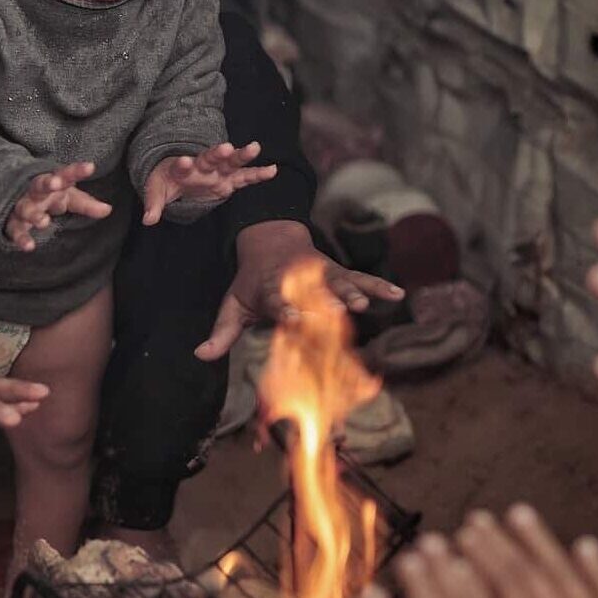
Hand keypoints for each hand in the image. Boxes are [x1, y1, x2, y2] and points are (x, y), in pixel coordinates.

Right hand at [5, 162, 112, 251]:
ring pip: (25, 208)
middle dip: (47, 183)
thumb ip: (87, 204)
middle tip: (56, 183)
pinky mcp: (13, 222)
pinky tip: (28, 246)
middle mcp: (36, 192)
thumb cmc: (50, 197)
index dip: (77, 171)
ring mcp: (22, 206)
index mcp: (53, 182)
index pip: (66, 174)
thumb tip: (108, 210)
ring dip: (33, 214)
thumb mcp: (70, 198)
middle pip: (40, 184)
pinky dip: (21, 238)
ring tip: (43, 222)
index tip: (90, 167)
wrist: (12, 197)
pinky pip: (15, 230)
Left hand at [142, 142, 277, 225]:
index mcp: (182, 168)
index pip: (181, 165)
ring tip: (255, 147)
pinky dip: (258, 174)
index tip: (184, 162)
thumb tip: (148, 220)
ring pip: (231, 162)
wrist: (180, 176)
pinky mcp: (229, 180)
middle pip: (210, 158)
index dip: (182, 164)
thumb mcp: (157, 191)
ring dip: (242, 155)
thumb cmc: (168, 182)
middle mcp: (202, 166)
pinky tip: (273, 170)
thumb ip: (153, 204)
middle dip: (218, 153)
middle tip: (226, 147)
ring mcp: (218, 171)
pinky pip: (245, 176)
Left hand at [194, 220, 404, 360]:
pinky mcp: (338, 272)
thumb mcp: (232, 305)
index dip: (284, 308)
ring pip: (340, 283)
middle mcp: (300, 280)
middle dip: (328, 299)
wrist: (271, 242)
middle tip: (343, 309)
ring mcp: (322, 274)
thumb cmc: (250, 283)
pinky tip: (398, 293)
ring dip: (354, 291)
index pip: (277, 300)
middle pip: (315, 291)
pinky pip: (361, 278)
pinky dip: (379, 284)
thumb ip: (221, 333)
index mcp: (272, 289)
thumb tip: (199, 355)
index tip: (291, 317)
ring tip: (367, 303)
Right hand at [454, 506, 597, 597]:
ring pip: (562, 572)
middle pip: (526, 575)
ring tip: (520, 512)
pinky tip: (586, 543)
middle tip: (477, 518)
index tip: (461, 541)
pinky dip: (595, 565)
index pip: (502, 597)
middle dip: (498, 544)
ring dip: (539, 541)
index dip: (479, 566)